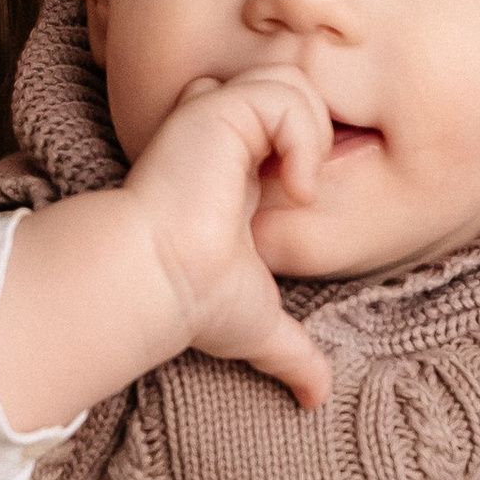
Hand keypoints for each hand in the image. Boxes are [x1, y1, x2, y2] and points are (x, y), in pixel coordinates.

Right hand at [0, 65, 334, 432]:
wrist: (163, 286)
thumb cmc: (194, 302)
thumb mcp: (257, 325)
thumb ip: (290, 353)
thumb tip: (317, 399)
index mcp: (227, 168)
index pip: (271, 115)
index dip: (298, 142)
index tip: (299, 198)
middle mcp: (217, 135)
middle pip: (284, 85)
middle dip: (312, 128)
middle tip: (303, 190)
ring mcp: (212, 116)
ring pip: (289, 79)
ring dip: (312, 135)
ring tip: (296, 190)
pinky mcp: (214, 109)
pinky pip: (283, 93)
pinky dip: (302, 137)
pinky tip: (289, 187)